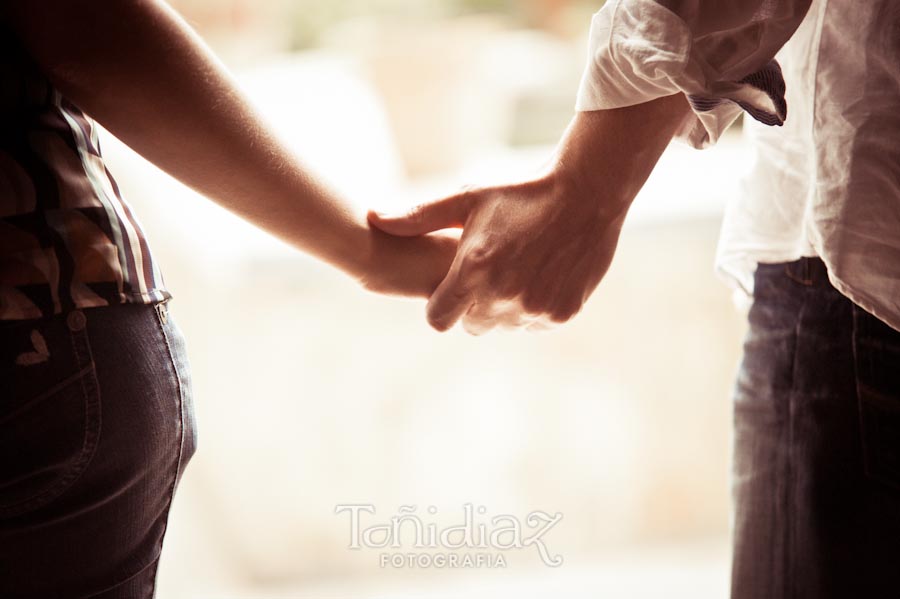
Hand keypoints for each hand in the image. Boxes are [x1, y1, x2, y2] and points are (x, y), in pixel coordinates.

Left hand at [367, 172, 624, 332]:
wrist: (587, 192)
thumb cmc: (521, 192)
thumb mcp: (468, 197)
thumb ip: (419, 216)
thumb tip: (373, 218)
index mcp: (474, 271)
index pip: (438, 318)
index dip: (441, 302)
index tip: (452, 284)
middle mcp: (503, 296)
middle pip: (472, 325)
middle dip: (474, 304)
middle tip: (490, 270)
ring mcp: (535, 308)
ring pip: (505, 326)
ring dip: (506, 308)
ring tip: (517, 269)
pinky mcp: (561, 313)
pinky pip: (535, 323)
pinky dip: (535, 307)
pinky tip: (541, 273)